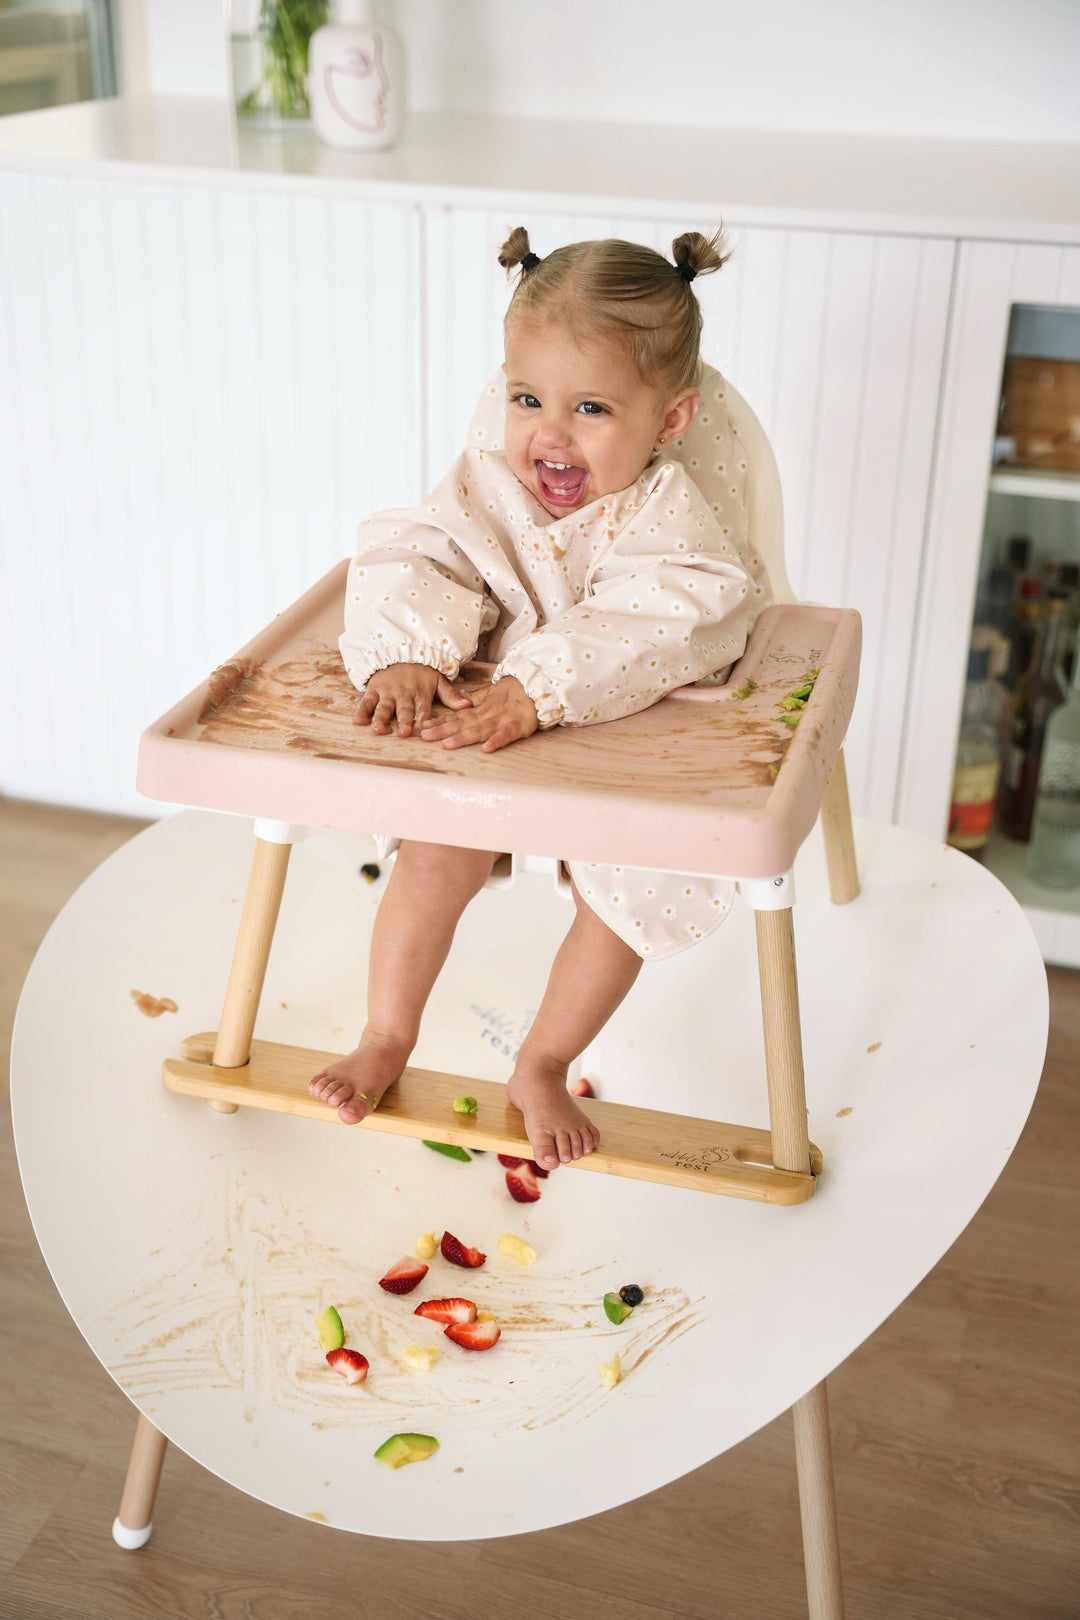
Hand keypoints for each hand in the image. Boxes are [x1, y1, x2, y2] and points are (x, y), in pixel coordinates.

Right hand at [355, 663, 471, 737]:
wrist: (400, 651)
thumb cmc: (422, 671)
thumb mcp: (438, 680)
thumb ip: (451, 696)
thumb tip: (468, 706)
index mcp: (421, 693)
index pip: (423, 708)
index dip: (422, 718)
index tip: (422, 729)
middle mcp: (404, 694)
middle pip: (404, 709)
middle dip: (404, 721)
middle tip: (403, 733)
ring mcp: (388, 692)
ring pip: (384, 707)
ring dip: (380, 718)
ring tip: (377, 729)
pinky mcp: (374, 690)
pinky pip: (367, 701)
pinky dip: (362, 711)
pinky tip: (357, 721)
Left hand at [419, 675, 538, 752]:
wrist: (541, 683)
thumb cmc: (516, 690)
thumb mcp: (493, 693)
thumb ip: (476, 699)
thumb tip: (460, 700)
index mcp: (482, 707)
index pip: (457, 715)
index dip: (439, 721)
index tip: (422, 725)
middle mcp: (489, 713)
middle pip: (463, 722)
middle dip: (442, 729)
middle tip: (424, 735)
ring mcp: (504, 719)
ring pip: (480, 729)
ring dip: (463, 736)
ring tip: (447, 744)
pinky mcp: (520, 726)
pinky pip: (507, 734)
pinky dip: (497, 741)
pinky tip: (486, 749)